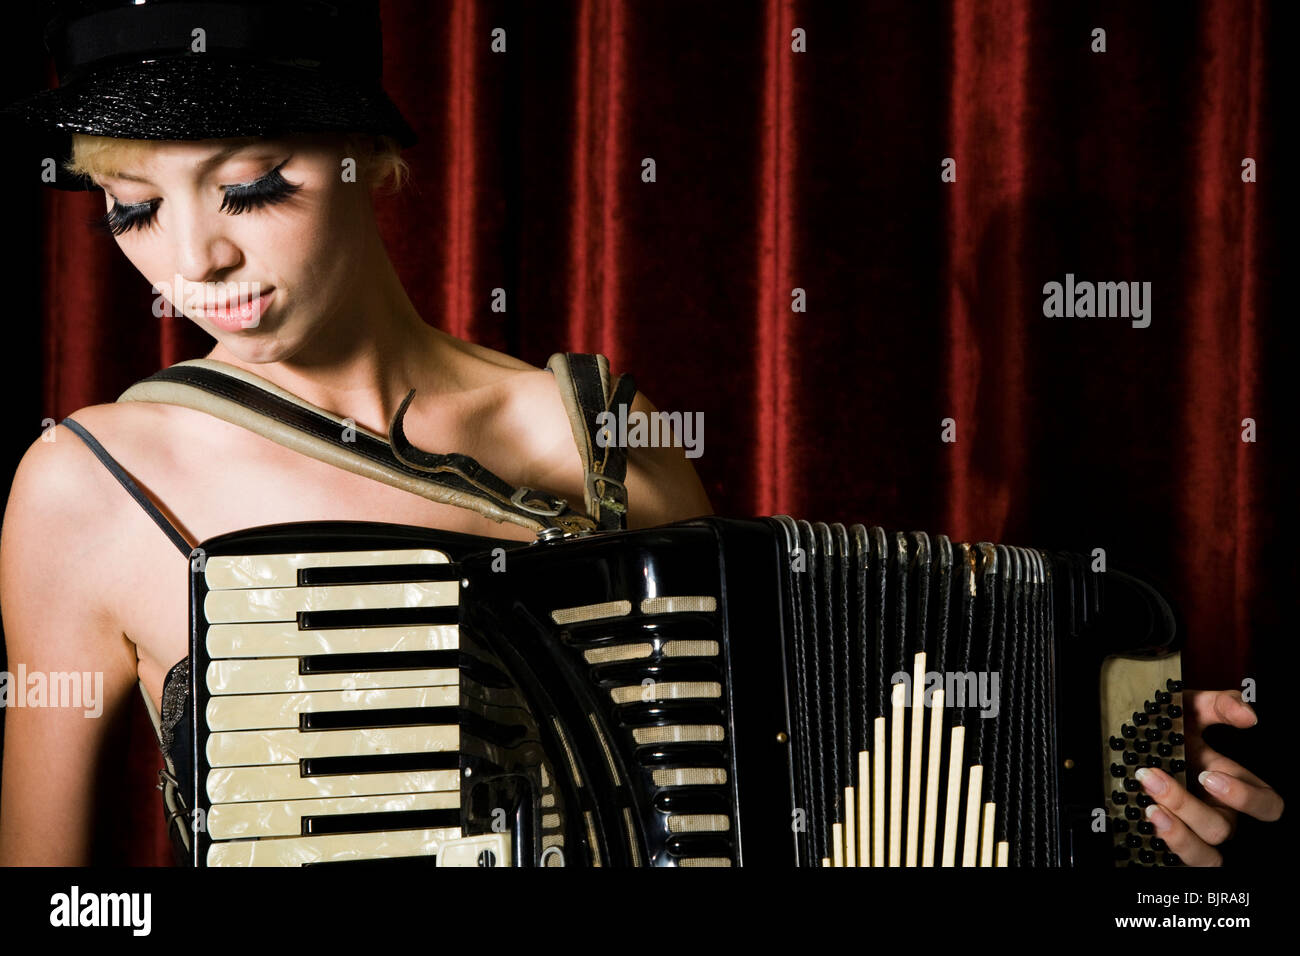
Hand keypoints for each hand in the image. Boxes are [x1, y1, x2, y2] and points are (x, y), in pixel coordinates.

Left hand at [1134, 689, 1282, 865]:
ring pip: (1206, 855)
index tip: (1210, 774)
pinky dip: (1169, 843)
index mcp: (1233, 786)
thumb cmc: (1170, 730)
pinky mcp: (1173, 843)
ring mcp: (1196, 833)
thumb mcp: (1192, 709)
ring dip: (1179, 833)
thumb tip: (1247, 714)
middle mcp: (1219, 814)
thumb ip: (1220, 704)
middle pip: (1222, 829)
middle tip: (1157, 780)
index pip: (1267, 806)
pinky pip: (1181, 861)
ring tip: (1151, 808)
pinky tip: (1148, 818)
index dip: (1245, 796)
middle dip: (1189, 806)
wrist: (1128, 740)